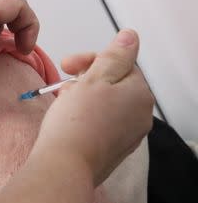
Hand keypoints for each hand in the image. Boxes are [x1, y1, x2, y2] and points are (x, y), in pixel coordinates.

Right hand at [33, 29, 154, 185]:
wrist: (64, 166)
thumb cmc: (76, 122)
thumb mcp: (93, 79)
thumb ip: (114, 55)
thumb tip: (131, 36)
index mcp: (140, 94)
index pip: (121, 65)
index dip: (92, 61)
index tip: (67, 64)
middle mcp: (140, 116)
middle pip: (115, 85)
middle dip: (87, 80)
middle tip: (62, 84)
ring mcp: (128, 136)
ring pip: (107, 105)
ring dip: (84, 98)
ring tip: (62, 102)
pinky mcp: (112, 151)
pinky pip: (101, 125)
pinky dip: (86, 118)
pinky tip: (68, 121)